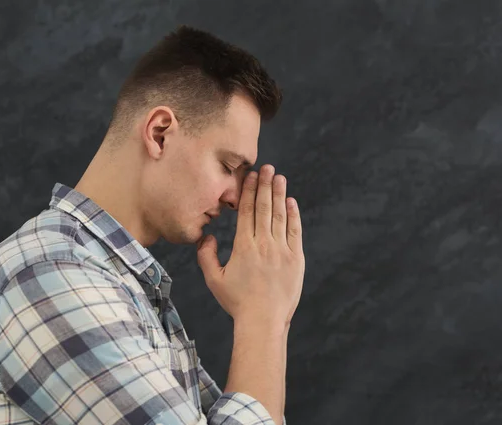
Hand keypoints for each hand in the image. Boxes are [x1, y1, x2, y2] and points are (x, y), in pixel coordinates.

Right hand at [196, 164, 304, 325]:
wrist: (263, 320)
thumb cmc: (237, 302)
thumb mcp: (214, 280)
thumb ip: (206, 256)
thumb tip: (207, 237)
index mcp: (243, 246)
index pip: (246, 211)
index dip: (249, 191)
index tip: (251, 176)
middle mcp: (263, 244)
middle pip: (264, 208)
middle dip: (265, 185)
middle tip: (268, 168)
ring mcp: (281, 250)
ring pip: (280, 216)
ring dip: (279, 195)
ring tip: (280, 178)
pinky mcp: (295, 259)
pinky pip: (295, 231)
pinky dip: (293, 215)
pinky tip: (291, 202)